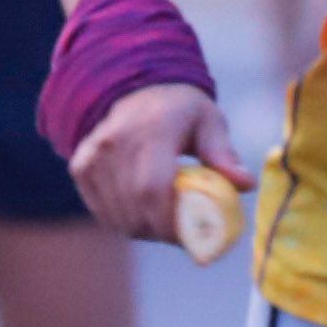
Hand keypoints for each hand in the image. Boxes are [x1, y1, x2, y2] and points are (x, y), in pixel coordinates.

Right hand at [70, 81, 254, 243]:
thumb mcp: (209, 123)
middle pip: (134, 208)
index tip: (189, 237)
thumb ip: (223, 154)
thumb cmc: (180, 111)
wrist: (135, 90)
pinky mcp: (81, 167)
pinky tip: (141, 217)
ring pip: (116, 214)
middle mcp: (115, 141)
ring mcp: (93, 155)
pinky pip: (101, 210)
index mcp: (151, 129)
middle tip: (183, 237)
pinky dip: (122, 222)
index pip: (151, 188)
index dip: (168, 221)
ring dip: (142, 230)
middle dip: (160, 232)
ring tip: (164, 225)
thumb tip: (245, 184)